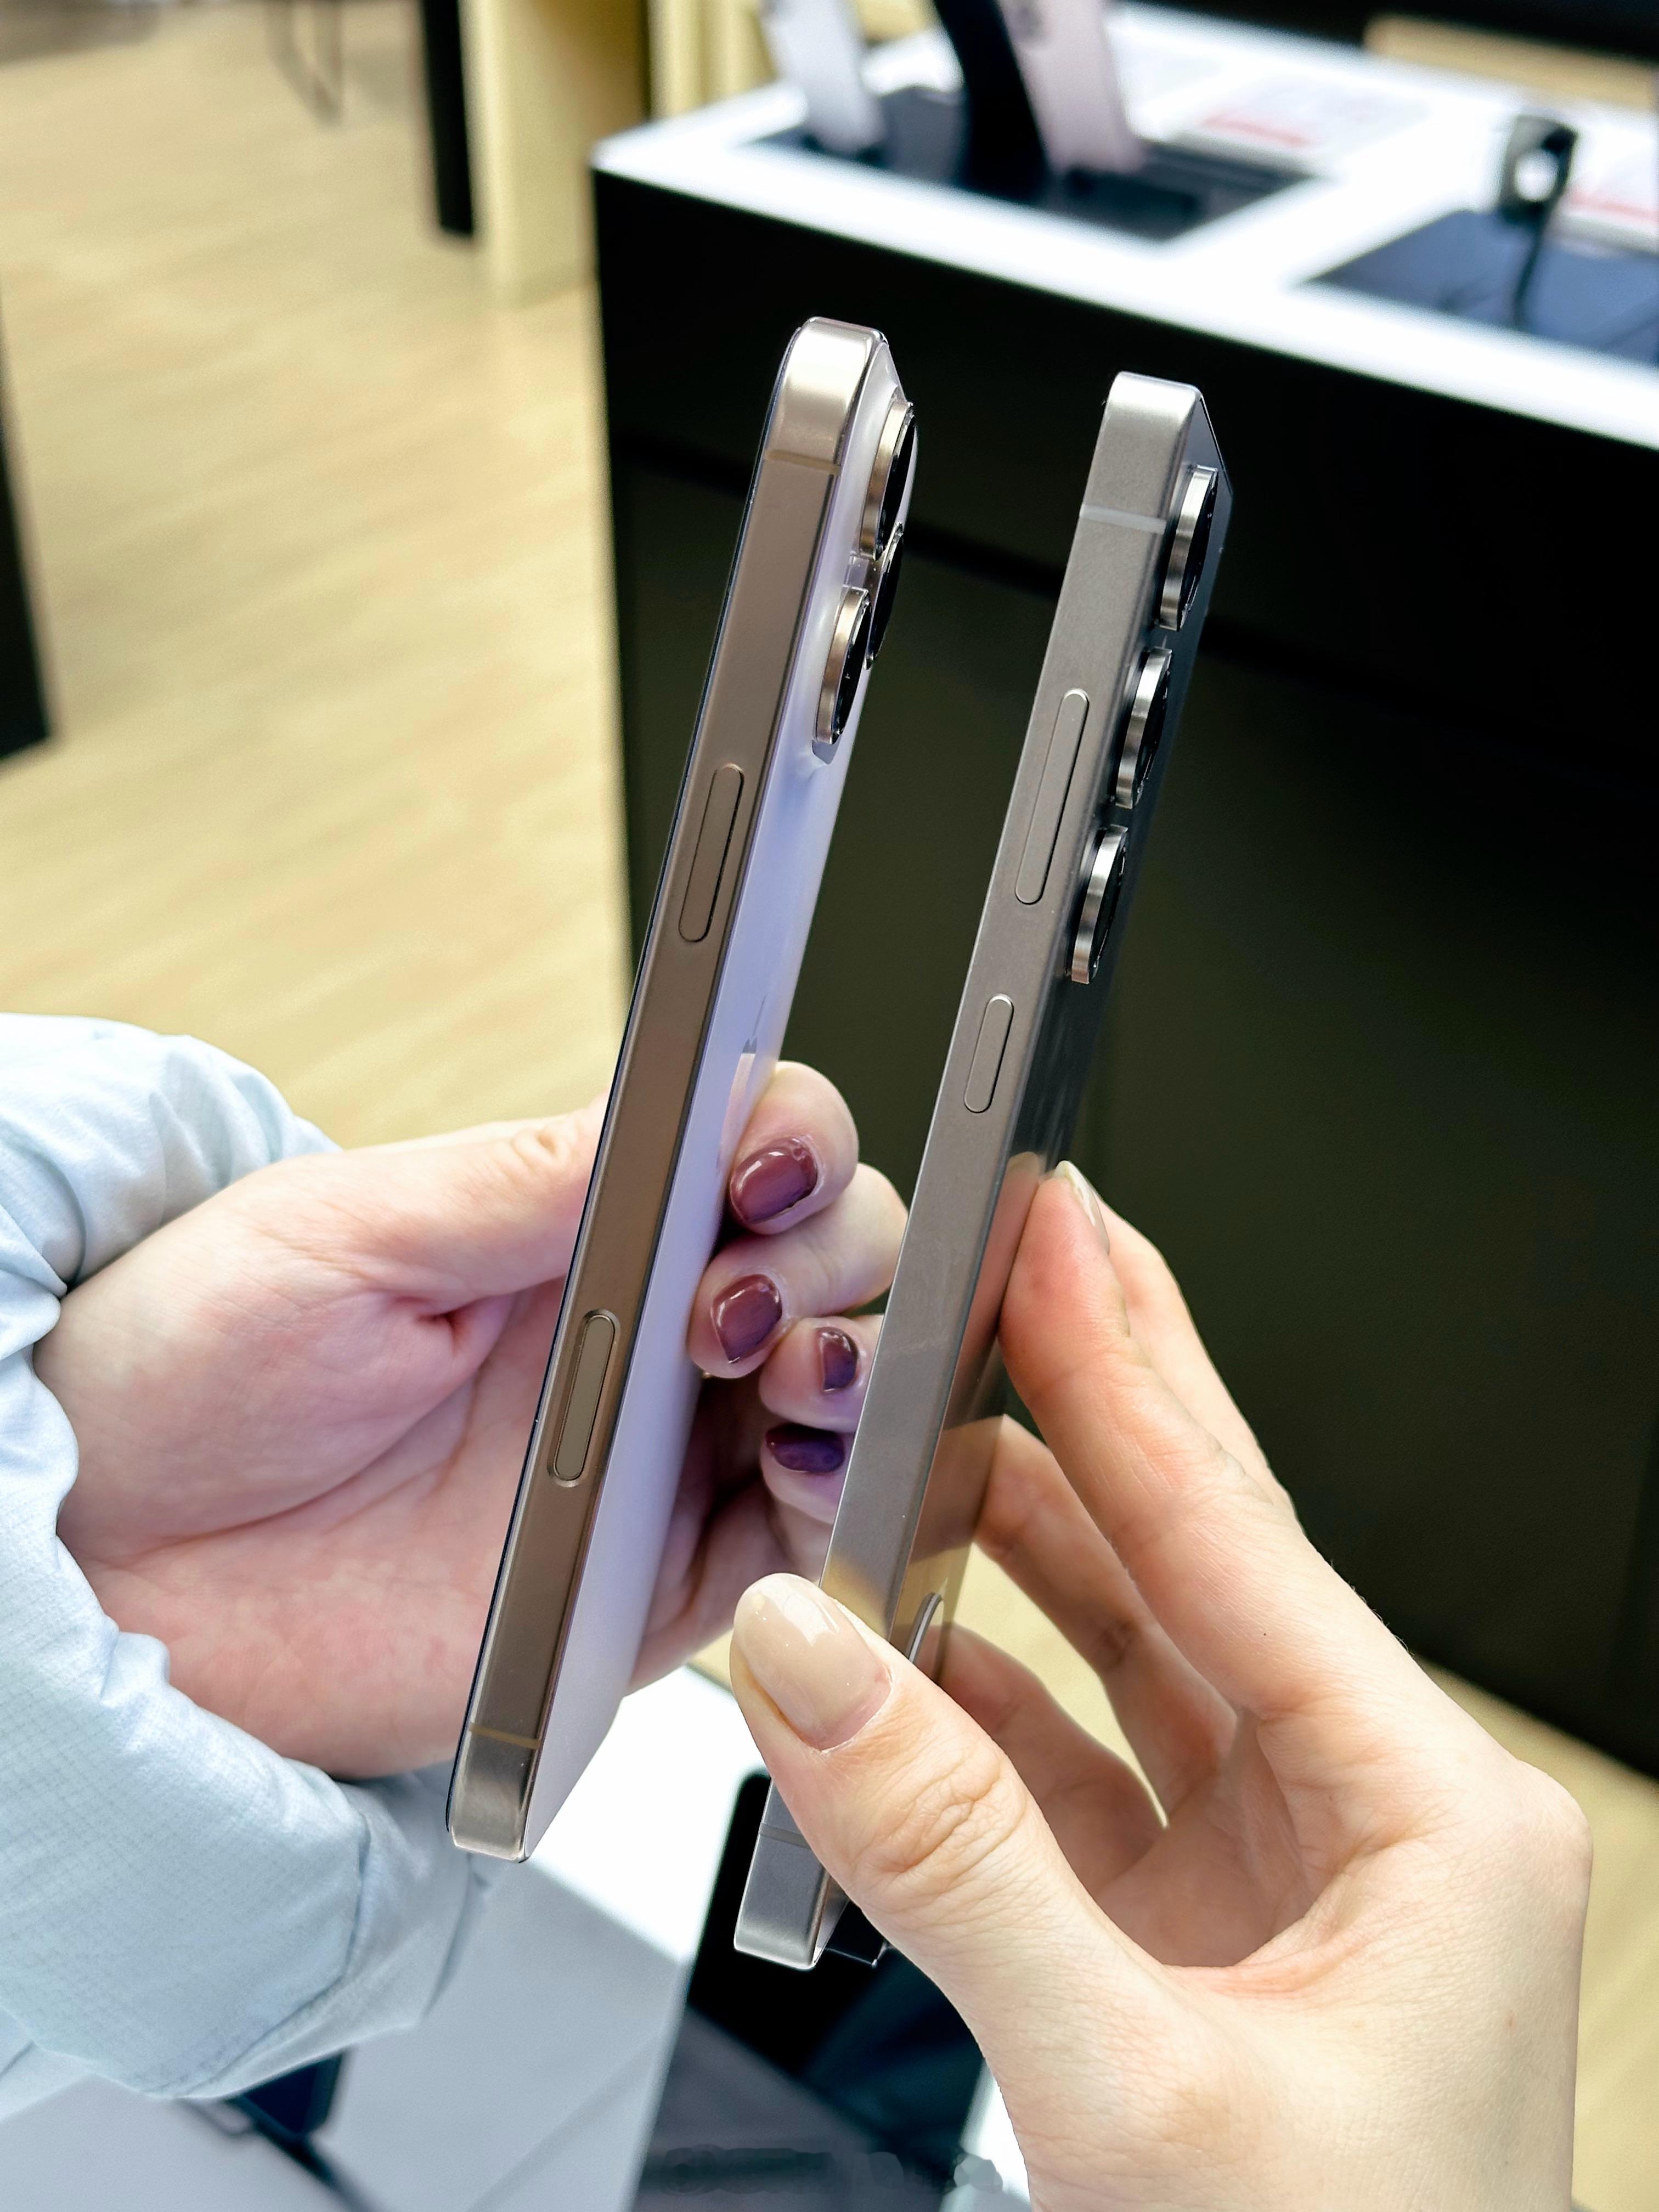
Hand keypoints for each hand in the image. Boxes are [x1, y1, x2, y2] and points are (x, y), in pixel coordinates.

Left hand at [43, 1064, 901, 1777]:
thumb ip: (522, 1183)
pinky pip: (793, 1554)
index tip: (762, 1172)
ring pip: (836, 1398)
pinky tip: (800, 1493)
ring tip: (788, 1387)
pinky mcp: (649, 1590)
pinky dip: (832, 1522)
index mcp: (567, 1224)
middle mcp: (632, 1332)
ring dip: (855, 1377)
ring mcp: (652, 1460)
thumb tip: (689, 1111)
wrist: (103, 1579)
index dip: (792, 1142)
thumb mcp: (339, 1232)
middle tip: (734, 1306)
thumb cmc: (182, 1377)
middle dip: (832, 1259)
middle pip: (824, 1260)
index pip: (744, 1145)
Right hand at [730, 1166, 1588, 2211]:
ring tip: (917, 1431)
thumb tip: (804, 1657)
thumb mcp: (1131, 2087)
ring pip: (1126, 1651)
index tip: (1057, 1226)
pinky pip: (1075, 1768)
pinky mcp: (1193, 1936)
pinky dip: (976, 1702)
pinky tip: (900, 1639)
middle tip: (1010, 1249)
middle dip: (1090, 1400)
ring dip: (1010, 1550)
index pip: (1238, 1534)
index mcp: (1433, 1813)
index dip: (1128, 1366)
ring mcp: (1279, 1874)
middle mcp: (1367, 1816)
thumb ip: (948, 1858)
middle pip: (1196, 1555)